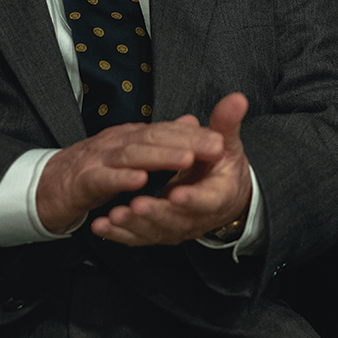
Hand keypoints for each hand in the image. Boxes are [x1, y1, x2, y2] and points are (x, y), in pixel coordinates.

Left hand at [95, 93, 253, 246]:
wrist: (221, 196)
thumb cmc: (222, 168)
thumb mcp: (228, 145)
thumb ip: (227, 123)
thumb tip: (237, 99)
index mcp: (217, 196)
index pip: (207, 200)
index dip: (192, 199)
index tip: (176, 194)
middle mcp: (197, 218)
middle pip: (176, 221)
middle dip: (155, 213)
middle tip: (136, 205)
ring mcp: (175, 227)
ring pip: (154, 231)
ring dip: (133, 225)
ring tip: (115, 215)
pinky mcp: (157, 232)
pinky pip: (137, 237)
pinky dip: (118, 234)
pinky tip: (101, 226)